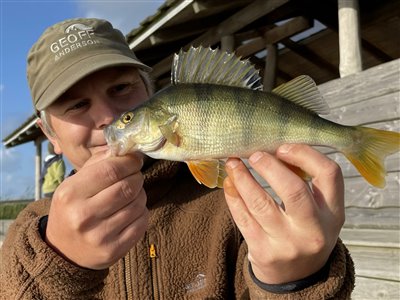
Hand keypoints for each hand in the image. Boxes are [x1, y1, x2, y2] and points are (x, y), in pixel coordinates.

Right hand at [45, 151, 147, 269]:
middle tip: (136, 175)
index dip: (129, 162)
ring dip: (141, 194)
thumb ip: (97, 165)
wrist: (64, 252)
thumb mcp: (73, 185)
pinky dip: (142, 212)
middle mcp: (84, 216)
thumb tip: (124, 149)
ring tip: (132, 193)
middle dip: (137, 177)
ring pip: (138, 204)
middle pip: (127, 187)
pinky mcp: (115, 249)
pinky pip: (142, 223)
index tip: (135, 159)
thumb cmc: (71, 210)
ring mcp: (100, 235)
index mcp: (71, 194)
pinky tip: (132, 211)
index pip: (111, 170)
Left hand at [224, 144, 344, 283]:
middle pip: (293, 190)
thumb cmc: (306, 232)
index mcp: (333, 214)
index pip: (329, 174)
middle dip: (270, 167)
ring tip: (233, 163)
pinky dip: (233, 196)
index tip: (283, 148)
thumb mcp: (320, 212)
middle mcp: (313, 230)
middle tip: (254, 155)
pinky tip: (229, 184)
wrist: (298, 277)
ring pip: (260, 203)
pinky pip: (243, 218)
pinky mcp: (263, 252)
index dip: (305, 154)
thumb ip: (307, 184)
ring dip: (242, 178)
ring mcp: (287, 244)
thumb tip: (273, 150)